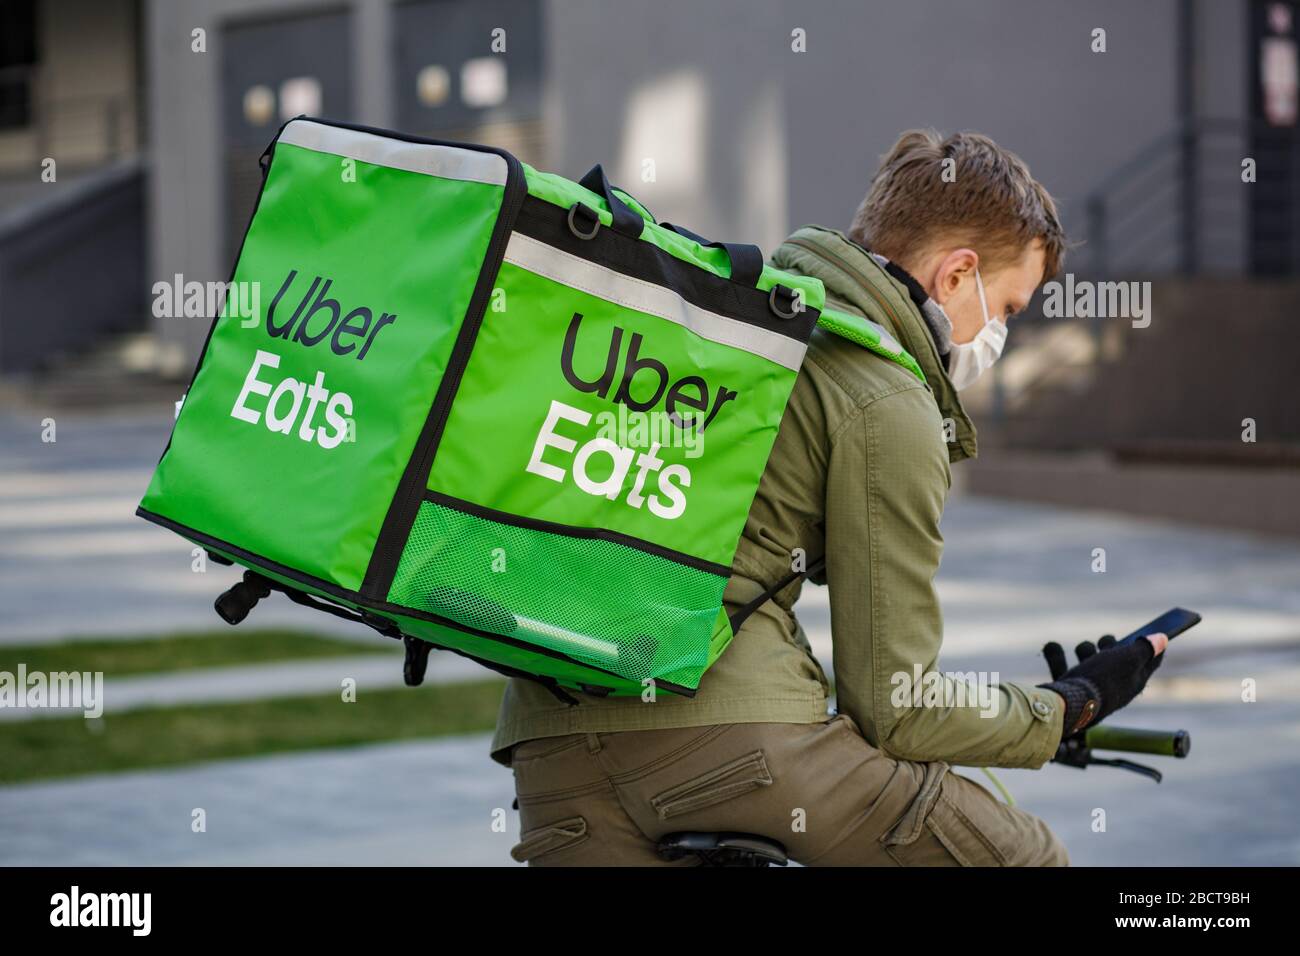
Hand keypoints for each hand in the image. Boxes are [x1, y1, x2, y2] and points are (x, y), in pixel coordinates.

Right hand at [1038, 632, 1168, 739]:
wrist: (1068, 706)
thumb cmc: (1103, 681)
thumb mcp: (1128, 659)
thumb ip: (1145, 648)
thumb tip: (1162, 639)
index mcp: (1134, 681)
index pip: (1151, 661)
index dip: (1153, 646)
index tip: (1155, 631)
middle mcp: (1115, 686)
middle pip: (1117, 659)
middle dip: (1111, 645)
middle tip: (1107, 642)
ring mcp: (1090, 688)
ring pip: (1089, 661)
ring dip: (1085, 649)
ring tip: (1083, 649)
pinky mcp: (1069, 689)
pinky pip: (1062, 665)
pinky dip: (1056, 654)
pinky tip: (1052, 646)